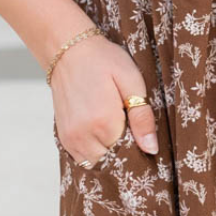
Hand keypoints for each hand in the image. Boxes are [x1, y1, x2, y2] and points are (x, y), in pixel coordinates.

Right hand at [49, 30, 159, 164]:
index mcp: (103, 123)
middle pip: (111, 164)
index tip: (146, 141)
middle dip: (124, 156)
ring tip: (118, 135)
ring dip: (109, 157)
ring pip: (95, 164)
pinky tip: (104, 138)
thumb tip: (151, 149)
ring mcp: (70, 138)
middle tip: (134, 137)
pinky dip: (95, 154)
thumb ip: (142, 117)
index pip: (128, 156)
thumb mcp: (132, 81)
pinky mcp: (63, 137)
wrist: (68, 50)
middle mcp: (83, 135)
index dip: (140, 151)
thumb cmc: (102, 61)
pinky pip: (82, 159)